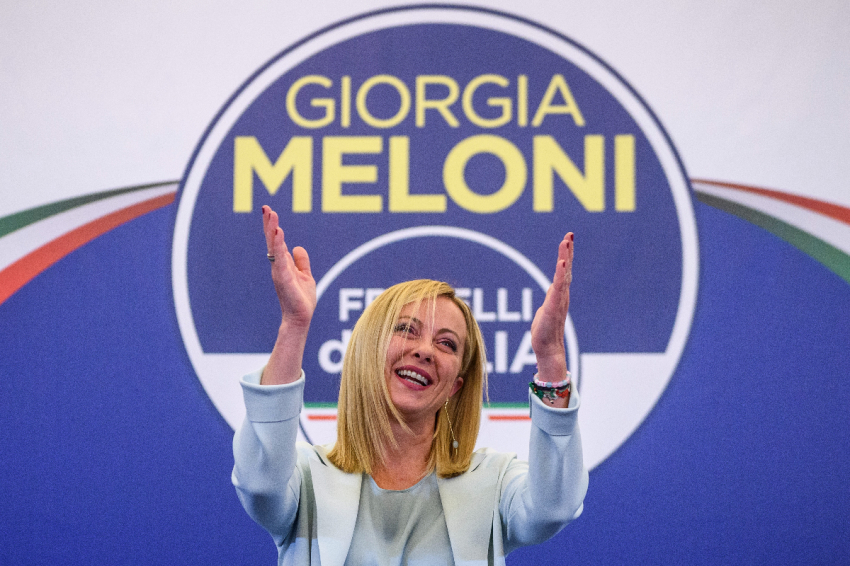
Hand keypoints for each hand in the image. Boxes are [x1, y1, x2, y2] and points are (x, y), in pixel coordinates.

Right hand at [263, 205, 316, 330]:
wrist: (301, 318)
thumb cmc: (301, 300)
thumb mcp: (305, 276)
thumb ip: (302, 262)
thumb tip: (298, 247)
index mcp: (283, 264)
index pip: (276, 241)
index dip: (272, 226)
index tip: (269, 211)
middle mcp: (278, 265)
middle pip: (272, 240)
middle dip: (269, 224)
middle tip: (266, 208)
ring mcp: (279, 270)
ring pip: (274, 246)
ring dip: (272, 230)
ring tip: (271, 214)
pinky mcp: (283, 277)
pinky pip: (279, 258)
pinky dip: (278, 244)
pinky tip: (279, 232)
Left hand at [530, 233, 573, 373]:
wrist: (547, 348)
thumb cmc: (545, 330)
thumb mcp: (546, 308)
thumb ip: (550, 297)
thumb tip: (552, 290)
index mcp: (559, 293)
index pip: (563, 270)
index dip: (565, 254)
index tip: (567, 239)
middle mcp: (562, 294)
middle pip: (566, 268)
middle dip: (568, 251)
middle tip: (569, 234)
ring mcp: (559, 299)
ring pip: (563, 275)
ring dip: (564, 258)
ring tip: (566, 243)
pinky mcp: (554, 306)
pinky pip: (558, 288)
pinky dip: (561, 275)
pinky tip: (562, 264)